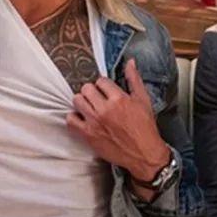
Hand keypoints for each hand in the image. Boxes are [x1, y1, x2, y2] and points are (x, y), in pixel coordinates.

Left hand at [67, 58, 170, 182]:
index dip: (104, 85)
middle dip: (92, 92)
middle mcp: (105, 110)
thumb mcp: (143, 101)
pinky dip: (74, 117)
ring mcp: (94, 123)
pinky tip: (82, 118)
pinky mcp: (88, 135)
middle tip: (98, 99)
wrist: (144, 154)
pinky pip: (70, 120)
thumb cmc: (145, 128)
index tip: (107, 92)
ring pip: (77, 101)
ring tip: (90, 107)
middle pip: (86, 89)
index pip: (101, 81)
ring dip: (82, 102)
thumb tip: (130, 62)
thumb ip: (134, 80)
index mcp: (119, 99)